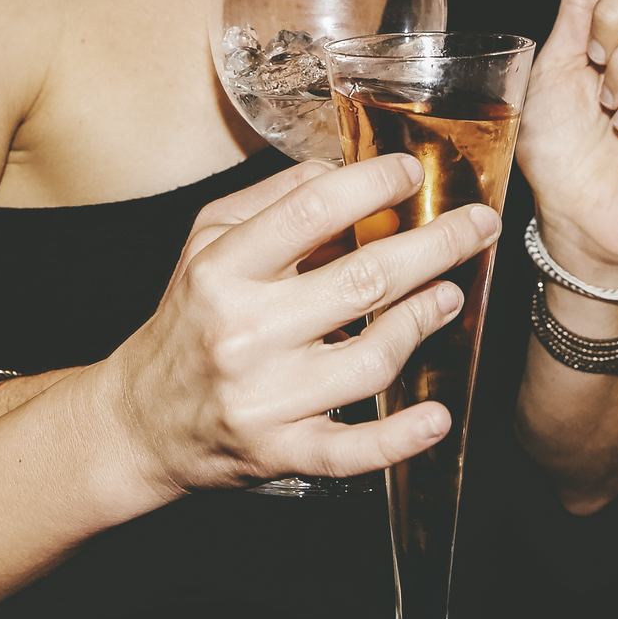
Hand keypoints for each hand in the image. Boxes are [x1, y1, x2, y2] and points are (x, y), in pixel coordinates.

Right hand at [92, 156, 490, 499]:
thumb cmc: (190, 318)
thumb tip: (349, 167)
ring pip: (372, 356)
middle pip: (363, 281)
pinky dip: (397, 439)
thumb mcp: (208, 242)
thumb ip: (275, 198)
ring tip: (452, 294)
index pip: (311, 211)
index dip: (374, 184)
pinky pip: (348, 450)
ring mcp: (264, 397)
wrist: (137, 421)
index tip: (414, 172)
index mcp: (224, 270)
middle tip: (480, 224)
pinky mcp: (279, 451)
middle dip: (437, 246)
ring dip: (425, 320)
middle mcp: (243, 332)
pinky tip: (437, 417)